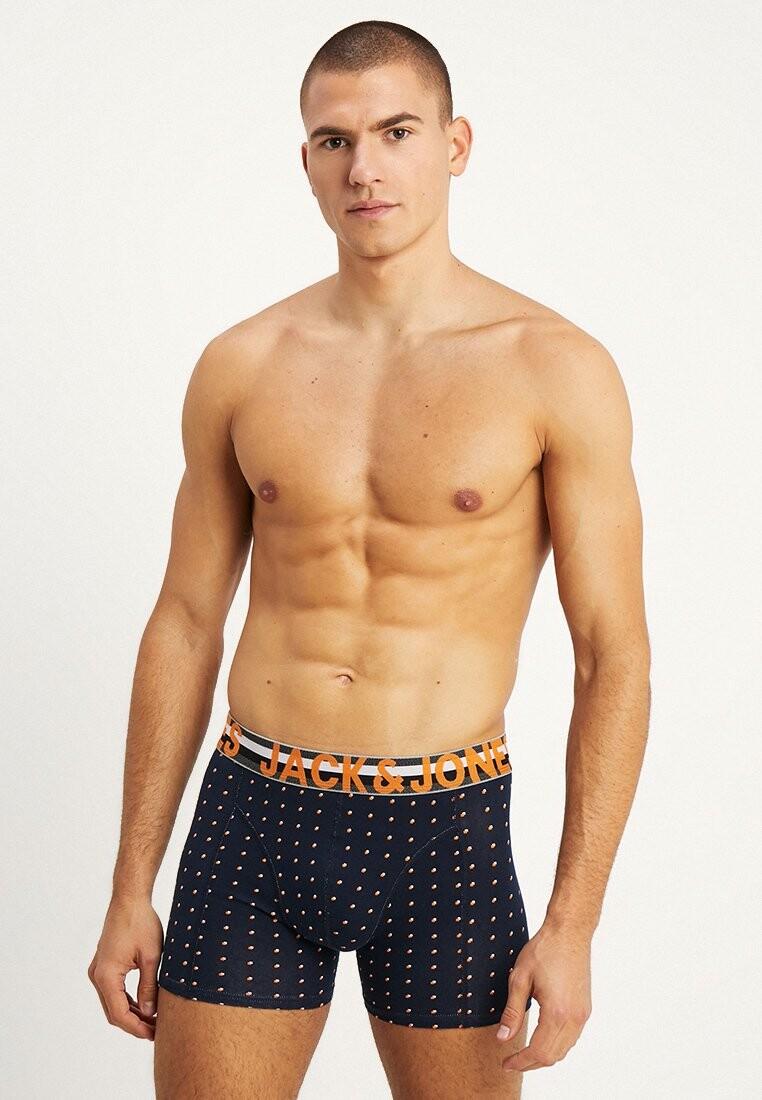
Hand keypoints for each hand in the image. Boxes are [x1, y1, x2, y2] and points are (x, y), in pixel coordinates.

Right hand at [88, 894, 163, 1040]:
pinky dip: (127, 1001)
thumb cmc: (141, 923)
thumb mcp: (150, 956)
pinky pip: (113, 991)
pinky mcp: (103, 965)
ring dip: (131, 1013)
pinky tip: (144, 1006)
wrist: (129, 899)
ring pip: (112, 1003)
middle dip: (134, 1024)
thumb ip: (148, 986)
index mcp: (106, 975)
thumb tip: (150, 1013)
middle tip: (156, 1032)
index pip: (119, 1014)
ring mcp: (98, 970)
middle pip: (113, 1012)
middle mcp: (97, 975)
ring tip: (153, 1021)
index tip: (154, 1035)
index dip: (136, 1028)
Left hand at [496, 921, 591, 1072]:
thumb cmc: (544, 950)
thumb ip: (511, 1011)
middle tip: (511, 1061)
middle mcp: (574, 1018)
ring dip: (544, 1056)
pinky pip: (572, 1038)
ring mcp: (583, 1014)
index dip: (520, 1062)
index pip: (538, 1052)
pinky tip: (542, 1038)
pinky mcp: (585, 1008)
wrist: (570, 932)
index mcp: (556, 1013)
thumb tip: (502, 1038)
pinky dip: (556, 1045)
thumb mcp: (519, 978)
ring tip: (524, 1052)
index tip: (506, 1063)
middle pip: (552, 1057)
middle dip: (531, 1063)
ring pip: (564, 1050)